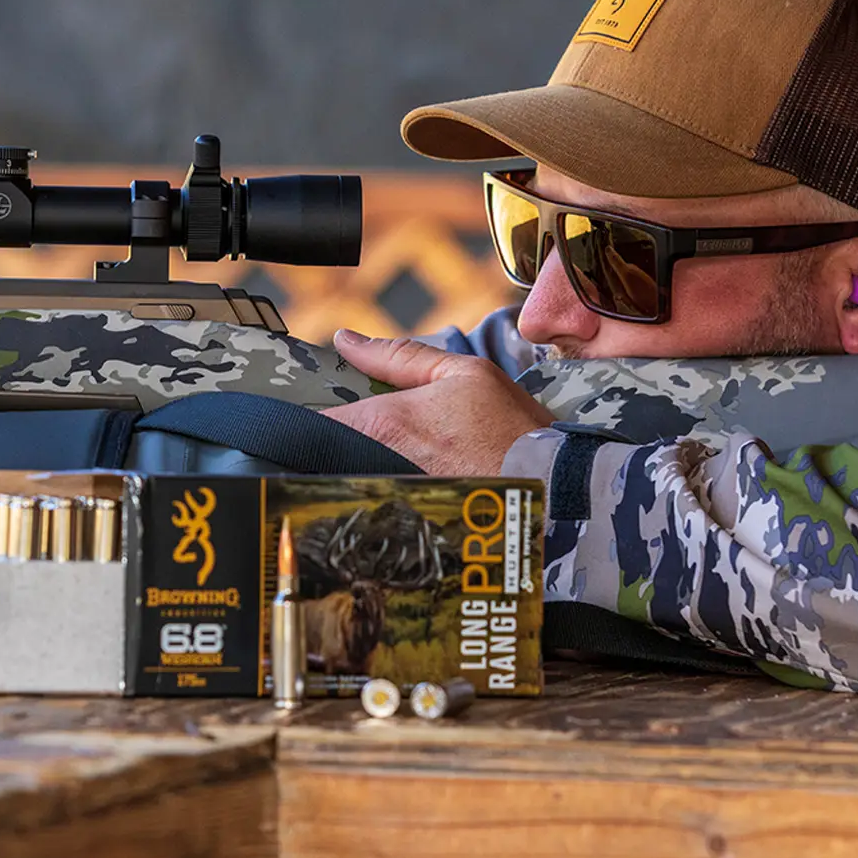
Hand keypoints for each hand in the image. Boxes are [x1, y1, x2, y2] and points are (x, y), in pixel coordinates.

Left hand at [322, 329, 553, 474]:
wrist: (550, 489)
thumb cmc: (511, 428)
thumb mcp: (462, 372)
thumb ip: (397, 356)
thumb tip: (345, 339)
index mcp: (384, 422)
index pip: (317, 419)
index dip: (307, 408)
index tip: (308, 397)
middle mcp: (377, 463)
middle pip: (330, 449)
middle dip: (333, 433)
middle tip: (356, 421)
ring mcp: (389, 496)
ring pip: (350, 472)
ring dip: (354, 457)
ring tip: (398, 445)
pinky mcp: (407, 518)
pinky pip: (376, 494)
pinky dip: (379, 480)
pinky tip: (412, 471)